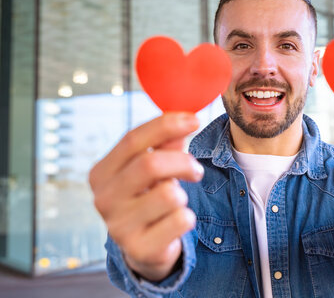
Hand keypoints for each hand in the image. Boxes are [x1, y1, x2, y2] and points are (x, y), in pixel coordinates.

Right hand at [89, 113, 203, 280]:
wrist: (143, 247)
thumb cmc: (147, 198)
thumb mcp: (152, 169)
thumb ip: (164, 145)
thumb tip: (184, 118)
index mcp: (101, 172)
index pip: (132, 139)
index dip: (165, 125)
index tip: (193, 119)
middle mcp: (103, 198)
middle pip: (150, 164)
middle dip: (182, 162)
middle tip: (196, 170)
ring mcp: (118, 226)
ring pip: (169, 194)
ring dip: (182, 195)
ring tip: (176, 202)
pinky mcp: (139, 249)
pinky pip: (180, 220)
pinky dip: (186, 218)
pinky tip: (174, 223)